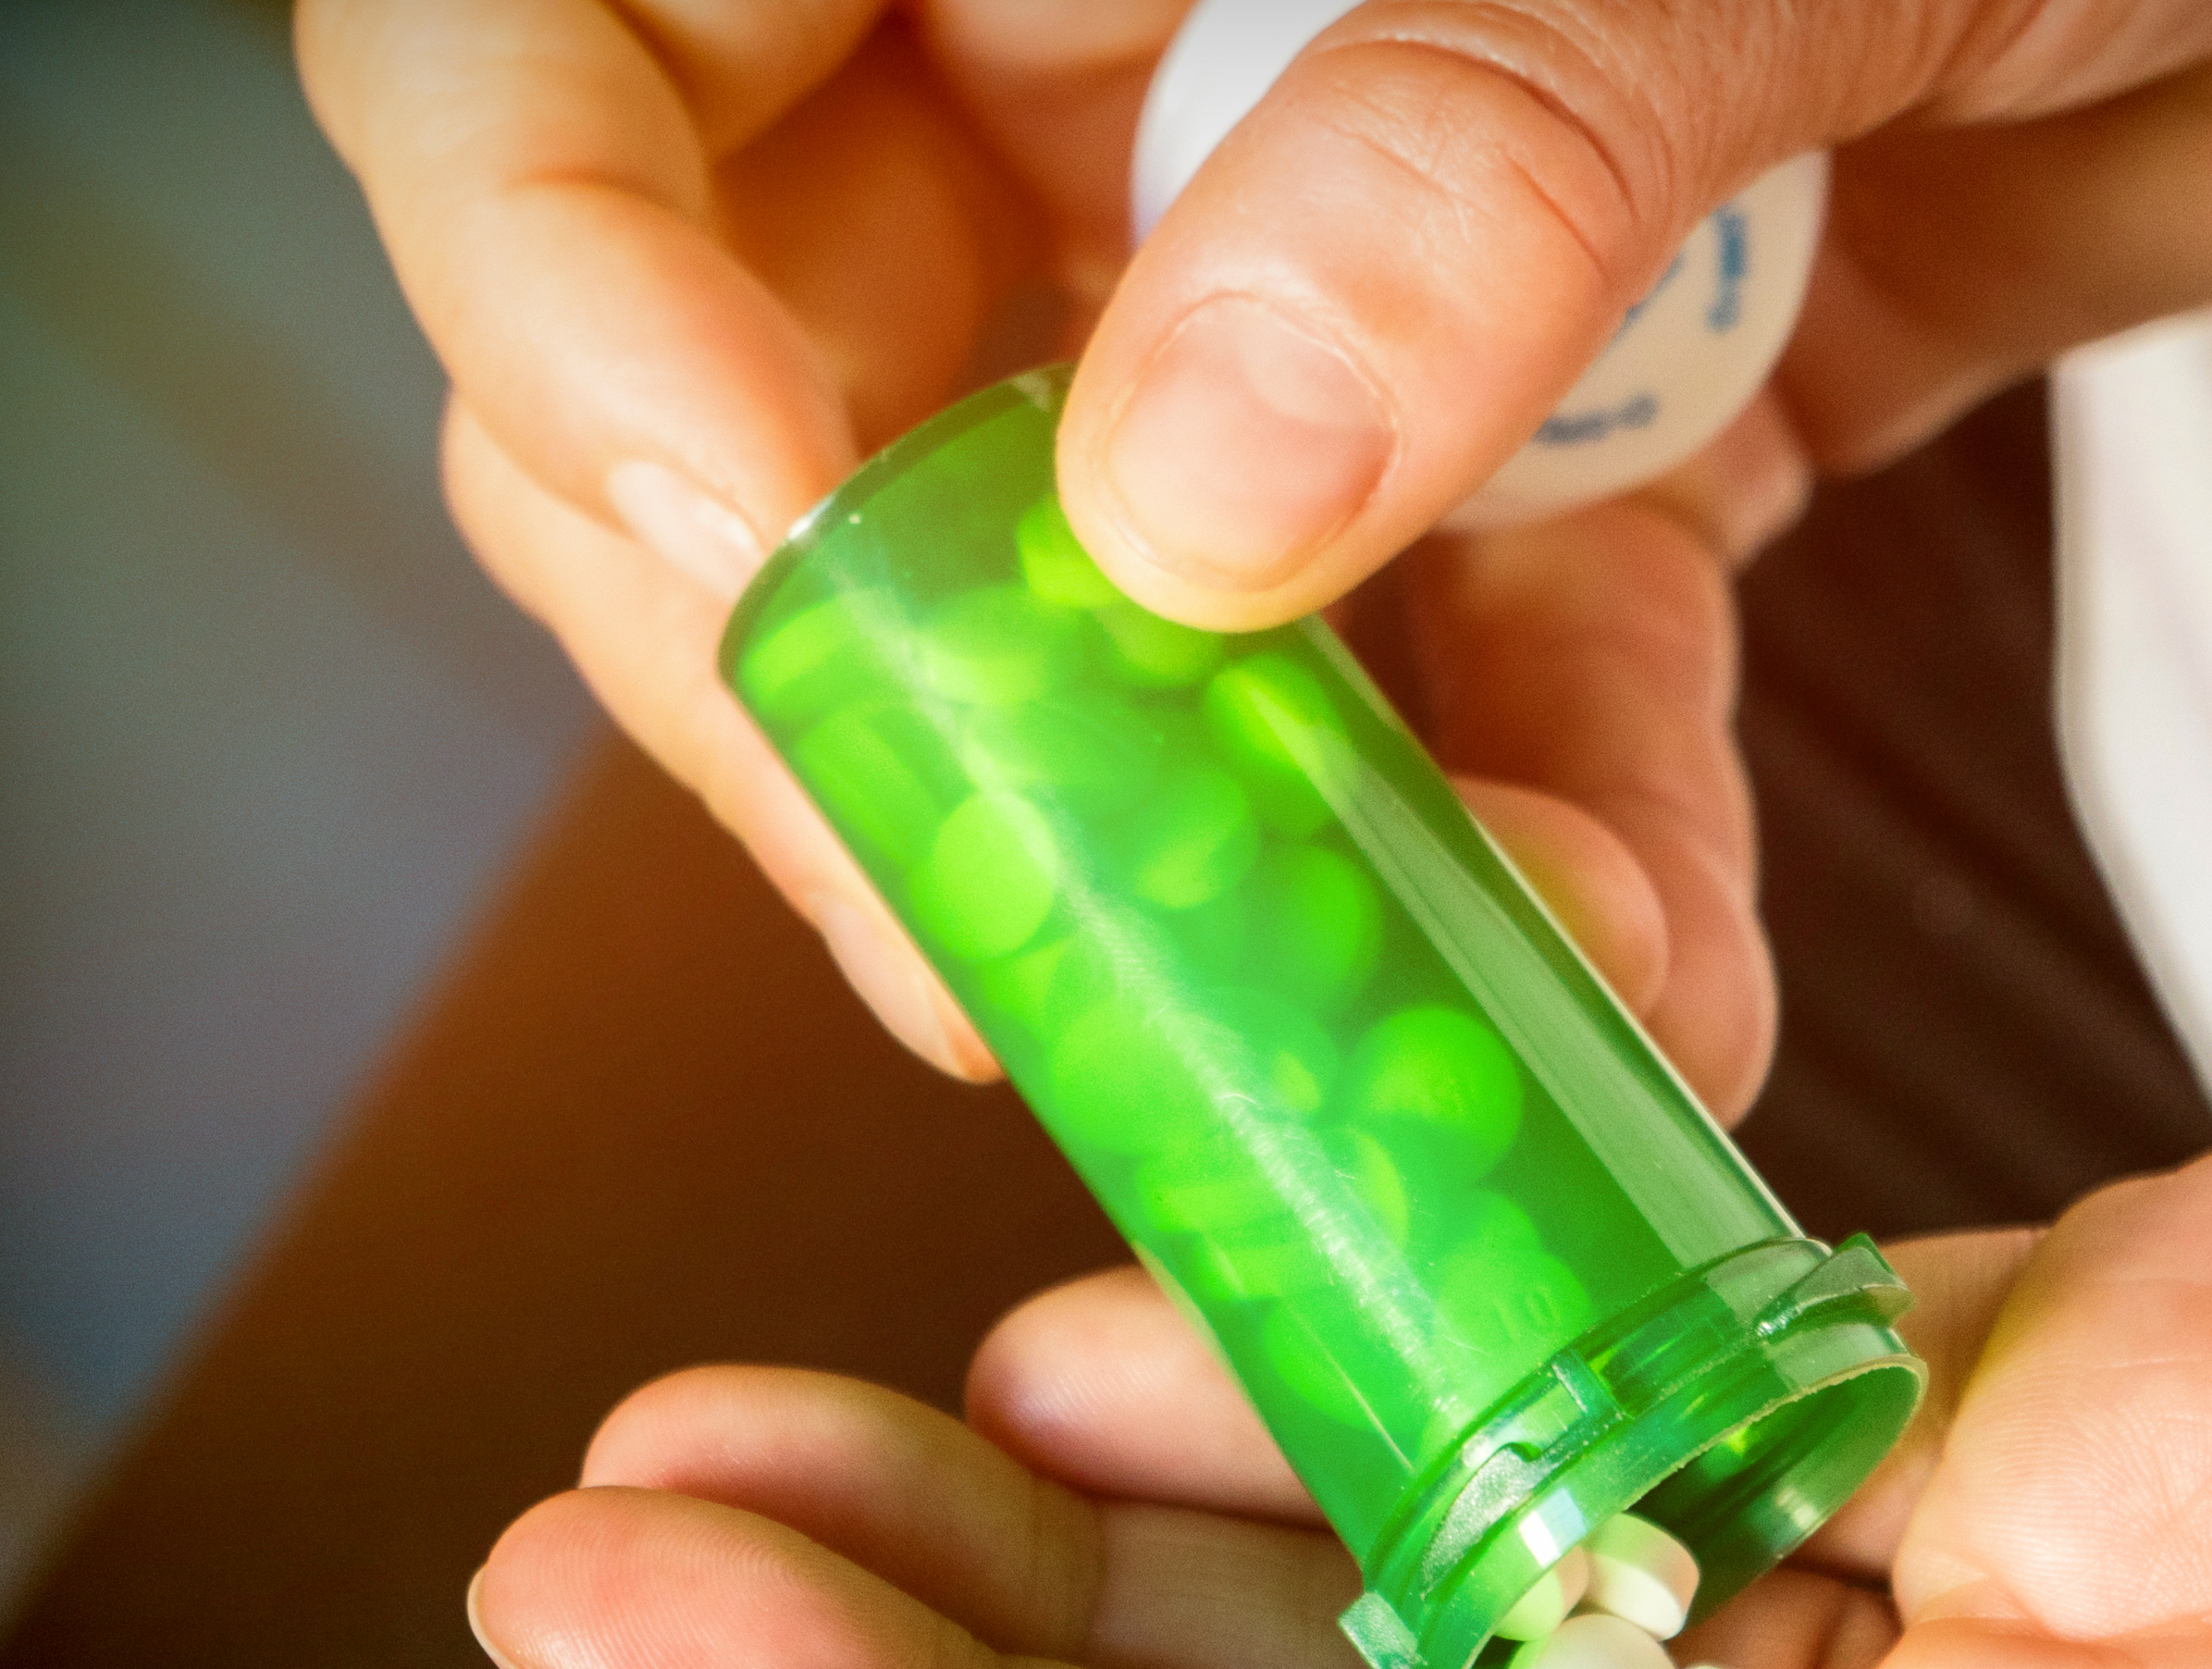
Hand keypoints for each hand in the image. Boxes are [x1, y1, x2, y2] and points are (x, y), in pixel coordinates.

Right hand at [299, 0, 2211, 1105]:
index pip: (577, 55)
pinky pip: (1482, 687)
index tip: (754, 547)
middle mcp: (1127, 50)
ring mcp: (1354, 257)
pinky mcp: (1581, 428)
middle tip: (1045, 947)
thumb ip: (1461, 144)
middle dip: (922, 717)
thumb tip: (1179, 494)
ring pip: (1151, 628)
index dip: (575, 301)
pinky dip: (1551, 854)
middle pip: (810, 410)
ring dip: (1266, 866)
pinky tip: (1636, 982)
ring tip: (1416, 1028)